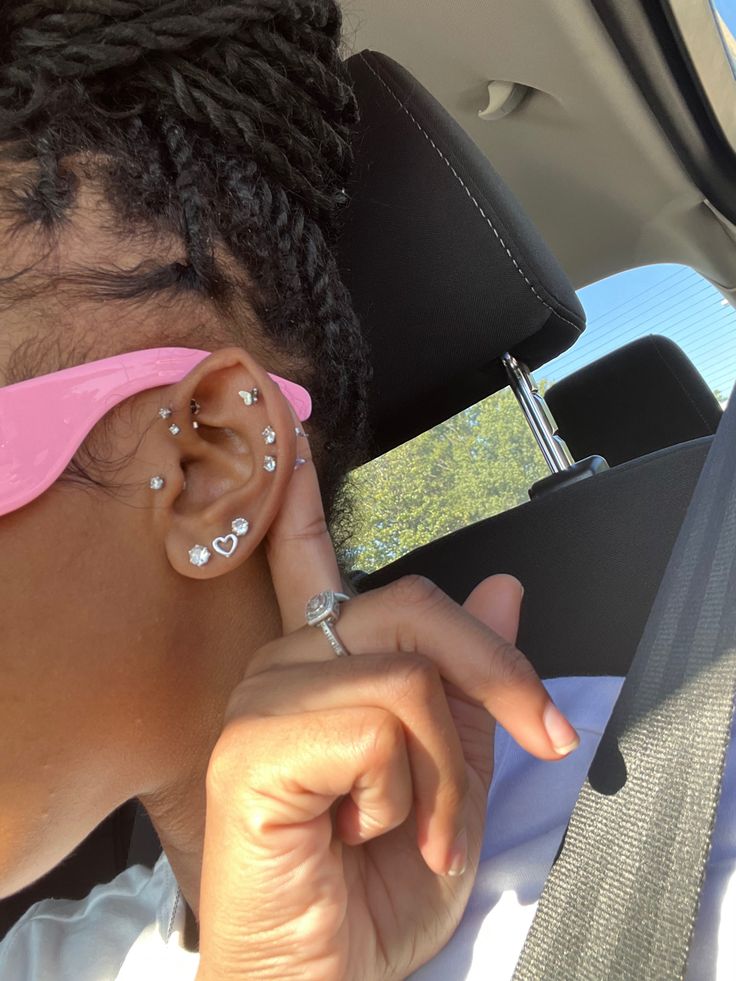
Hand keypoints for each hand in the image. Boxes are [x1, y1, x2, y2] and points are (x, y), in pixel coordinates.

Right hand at [196, 423, 577, 980]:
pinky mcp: (253, 743)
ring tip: (404, 827)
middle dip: (495, 678)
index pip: (312, 560)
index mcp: (324, 672)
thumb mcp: (453, 779)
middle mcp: (284, 668)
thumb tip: (503, 588)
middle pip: (414, 606)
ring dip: (441, 771)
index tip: (290, 434)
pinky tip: (361, 831)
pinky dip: (402, 791)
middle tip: (541, 739)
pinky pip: (375, 722)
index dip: (307, 497)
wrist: (329, 979)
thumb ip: (470, 684)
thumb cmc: (373, 892)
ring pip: (407, 674)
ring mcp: (262, 699)